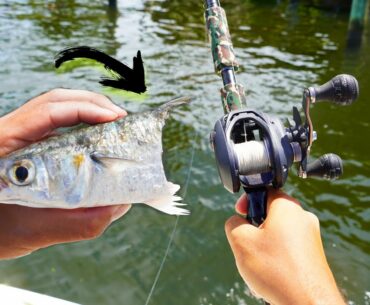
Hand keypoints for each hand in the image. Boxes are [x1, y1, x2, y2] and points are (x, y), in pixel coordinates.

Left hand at [0, 89, 130, 258]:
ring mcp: (24, 136)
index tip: (113, 118)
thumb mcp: (33, 231)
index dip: (85, 109)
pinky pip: (61, 125)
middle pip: (58, 101)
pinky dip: (84, 124)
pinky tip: (100, 135)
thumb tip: (119, 205)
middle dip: (93, 104)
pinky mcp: (34, 145)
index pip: (49, 111)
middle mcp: (14, 132)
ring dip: (90, 110)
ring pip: (60, 108)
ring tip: (115, 123)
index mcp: (5, 141)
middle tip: (120, 118)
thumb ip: (77, 223)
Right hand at [225, 189, 344, 304]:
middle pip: (270, 214)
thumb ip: (233, 223)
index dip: (248, 201)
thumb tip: (236, 222)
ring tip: (257, 266)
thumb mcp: (240, 240)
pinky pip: (287, 249)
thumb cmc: (276, 270)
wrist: (308, 303)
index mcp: (287, 207)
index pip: (264, 190)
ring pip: (276, 234)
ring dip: (262, 246)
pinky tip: (269, 276)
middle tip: (246, 244)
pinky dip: (274, 258)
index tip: (240, 213)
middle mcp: (303, 218)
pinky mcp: (313, 255)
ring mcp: (311, 237)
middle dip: (253, 229)